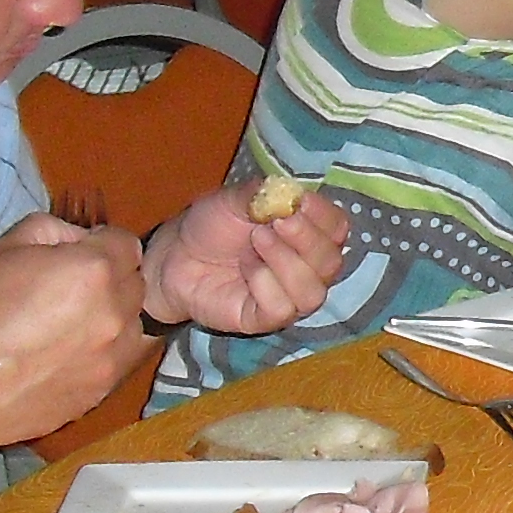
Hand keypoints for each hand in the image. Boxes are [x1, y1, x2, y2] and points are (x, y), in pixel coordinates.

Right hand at [0, 214, 148, 453]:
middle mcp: (114, 314)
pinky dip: (100, 354)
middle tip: (68, 290)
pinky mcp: (100, 394)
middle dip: (110, 280)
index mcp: (94, 271)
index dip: (101, 245)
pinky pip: (116, 363)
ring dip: (111, 319)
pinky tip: (62, 358)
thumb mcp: (4, 247)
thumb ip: (55, 231)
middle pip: (134, 284)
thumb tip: (81, 239)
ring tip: (67, 326)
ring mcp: (111, 360)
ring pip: (132, 326)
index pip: (127, 244)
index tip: (76, 256)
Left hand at [144, 183, 348, 335]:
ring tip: (256, 240)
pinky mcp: (264, 319)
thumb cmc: (211, 227)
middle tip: (275, 222)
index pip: (338, 229)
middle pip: (331, 262)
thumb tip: (290, 193)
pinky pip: (282, 309)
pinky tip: (245, 269)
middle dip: (306, 239)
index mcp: (307, 235)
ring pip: (312, 292)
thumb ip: (263, 194)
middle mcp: (306, 268)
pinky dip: (266, 284)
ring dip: (286, 262)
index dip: (324, 216)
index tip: (300, 201)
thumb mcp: (236, 200)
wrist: (174, 255)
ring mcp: (288, 297)